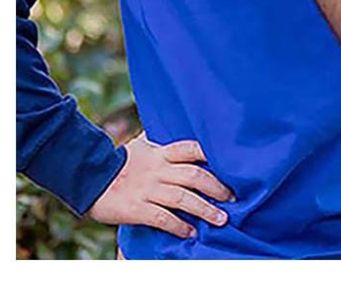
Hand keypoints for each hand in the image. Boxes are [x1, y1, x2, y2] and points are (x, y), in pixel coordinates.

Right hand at [87, 133, 233, 239]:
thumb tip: (173, 126)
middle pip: (195, 175)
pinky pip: (162, 218)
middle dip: (217, 187)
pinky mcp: (136, 209)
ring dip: (205, 210)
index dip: (213, 153)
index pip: (192, 148)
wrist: (87, 178)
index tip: (232, 162)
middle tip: (233, 198)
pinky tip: (190, 232)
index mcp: (161, 153)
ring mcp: (148, 189)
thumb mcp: (140, 146)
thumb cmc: (118, 162)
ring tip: (221, 219)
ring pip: (183, 199)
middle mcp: (158, 170)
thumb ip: (160, 142)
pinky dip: (178, 225)